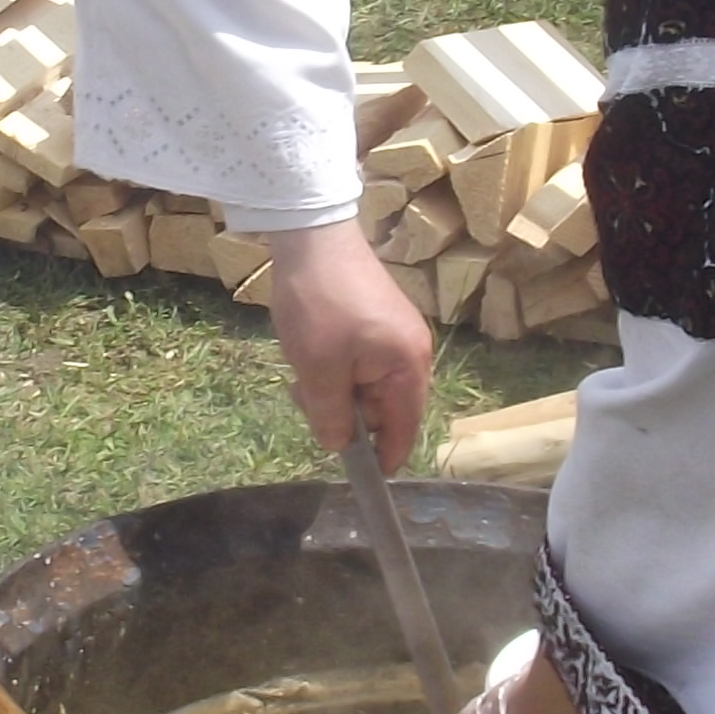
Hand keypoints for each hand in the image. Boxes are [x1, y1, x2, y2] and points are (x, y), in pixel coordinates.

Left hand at [264, 221, 432, 470]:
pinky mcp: (375, 320)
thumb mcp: (319, 369)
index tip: (364, 479)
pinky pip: (359, 363)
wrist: (312, 235)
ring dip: (333, 388)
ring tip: (303, 367)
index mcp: (408, 365)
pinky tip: (309, 352)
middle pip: (382, 408)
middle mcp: (411, 352)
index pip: (404, 428)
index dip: (384, 457)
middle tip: (306, 395)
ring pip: (365, 386)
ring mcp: (394, 334)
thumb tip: (339, 446)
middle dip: (345, 413)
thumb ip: (330, 415)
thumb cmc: (320, 304)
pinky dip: (334, 367)